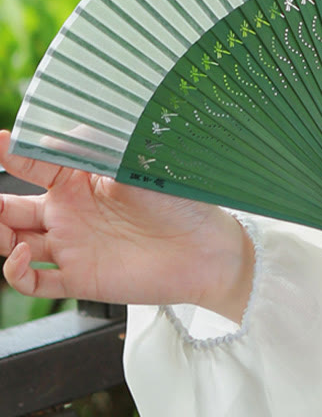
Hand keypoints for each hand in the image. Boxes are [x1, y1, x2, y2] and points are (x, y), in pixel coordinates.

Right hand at [0, 131, 253, 321]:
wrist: (207, 249)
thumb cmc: (179, 201)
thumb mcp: (138, 164)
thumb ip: (97, 148)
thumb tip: (53, 134)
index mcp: (80, 180)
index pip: (30, 164)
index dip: (7, 152)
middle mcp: (70, 213)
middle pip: (9, 208)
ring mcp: (72, 246)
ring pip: (11, 242)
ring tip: (0, 225)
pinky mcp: (80, 278)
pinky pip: (33, 282)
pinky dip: (16, 272)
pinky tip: (22, 255)